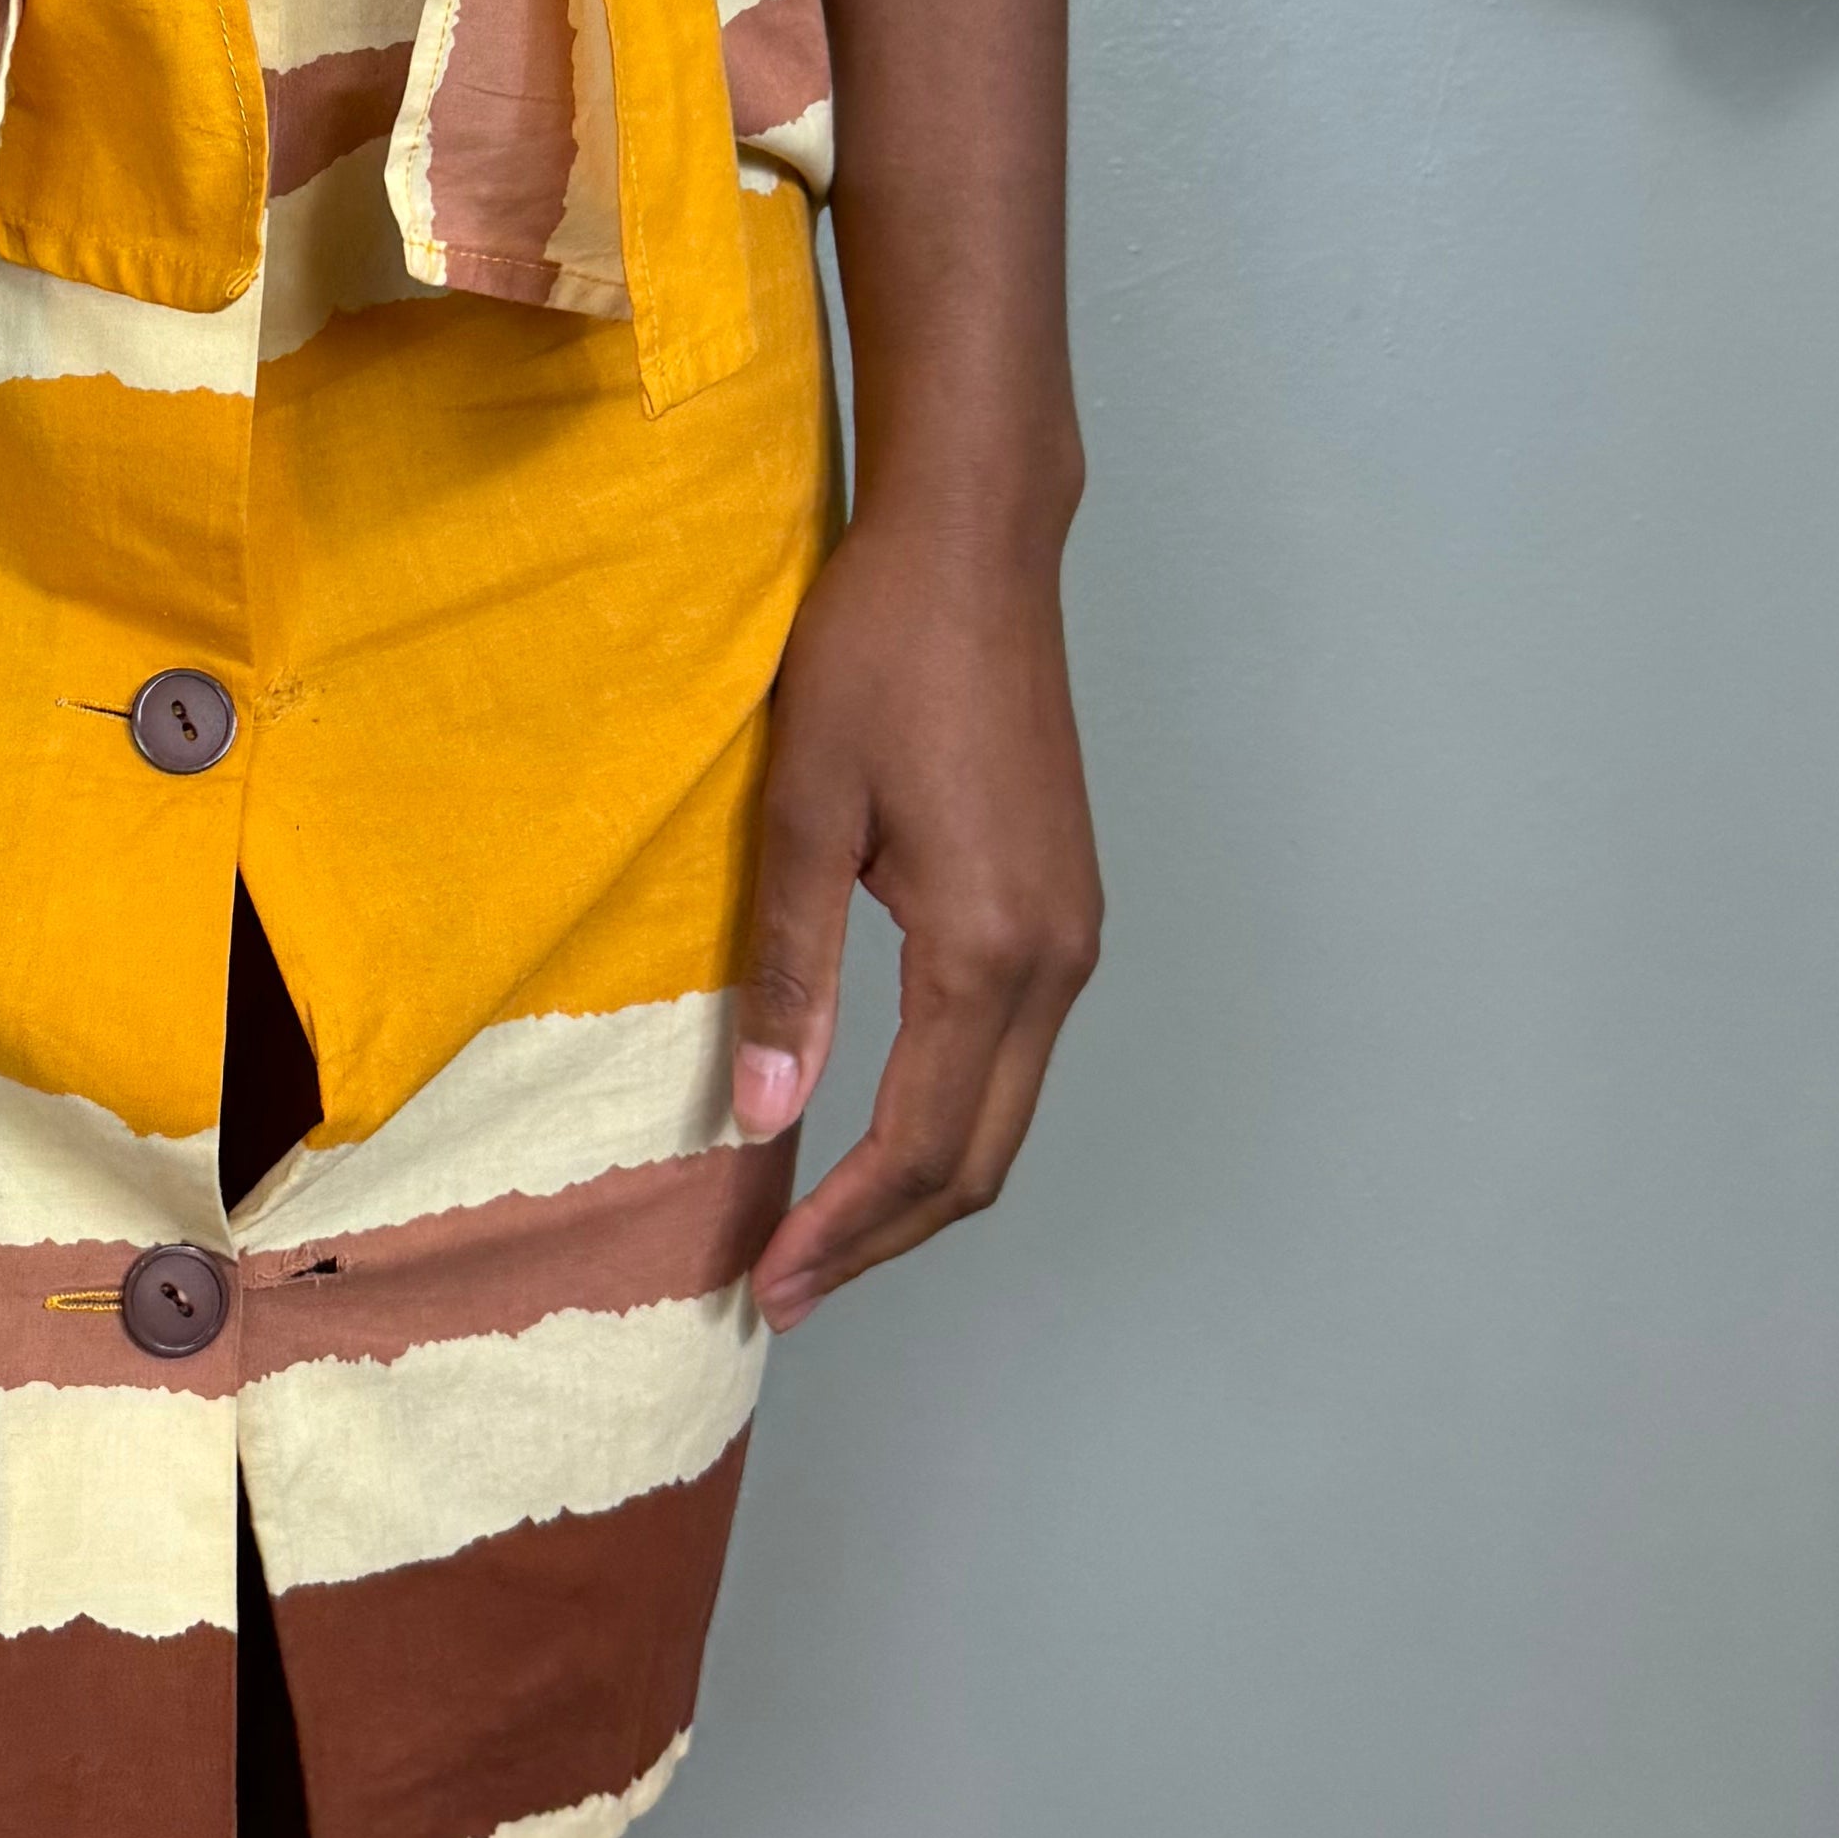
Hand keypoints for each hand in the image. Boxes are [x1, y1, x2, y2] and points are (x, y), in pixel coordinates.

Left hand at [728, 505, 1100, 1334]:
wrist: (974, 548)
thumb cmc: (878, 654)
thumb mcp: (805, 810)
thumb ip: (791, 972)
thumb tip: (765, 1115)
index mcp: (989, 949)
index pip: (919, 1146)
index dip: (843, 1230)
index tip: (769, 1282)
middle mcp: (1056, 960)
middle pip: (981, 1160)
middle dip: (883, 1238)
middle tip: (783, 1288)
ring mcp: (1073, 935)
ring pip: (1005, 1116)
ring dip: (918, 1187)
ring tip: (819, 1231)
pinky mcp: (1064, 905)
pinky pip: (1014, 1055)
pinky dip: (949, 1118)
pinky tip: (877, 1126)